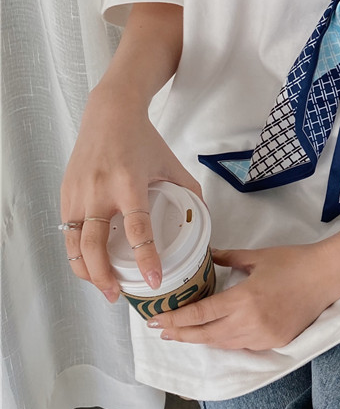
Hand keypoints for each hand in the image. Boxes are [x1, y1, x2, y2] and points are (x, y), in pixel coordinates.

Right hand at [60, 84, 204, 302]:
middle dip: (104, 277)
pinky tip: (90, 264)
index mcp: (130, 184)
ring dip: (86, 271)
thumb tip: (204, 218)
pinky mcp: (66, 195)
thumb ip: (189, 191)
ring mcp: (78, 194)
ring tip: (104, 287)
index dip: (146, 258)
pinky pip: (68, 233)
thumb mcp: (171, 163)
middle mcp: (100, 192)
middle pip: (94, 247)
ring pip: (74, 245)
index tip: (153, 280)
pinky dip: (77, 253)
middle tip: (119, 295)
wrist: (110, 114)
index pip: (136, 230)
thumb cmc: (143, 139)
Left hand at [146, 244, 339, 350]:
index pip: (201, 314)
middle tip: (161, 331)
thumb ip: (229, 258)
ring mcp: (263, 336)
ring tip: (182, 334)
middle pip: (206, 335)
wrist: (328, 275)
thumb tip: (210, 254)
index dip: (176, 319)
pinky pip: (242, 346)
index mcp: (244, 299)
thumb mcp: (258, 256)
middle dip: (181, 334)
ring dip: (201, 339)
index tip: (156, 321)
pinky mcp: (275, 343)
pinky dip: (226, 341)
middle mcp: (250, 323)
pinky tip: (216, 335)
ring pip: (223, 344)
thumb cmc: (294, 261)